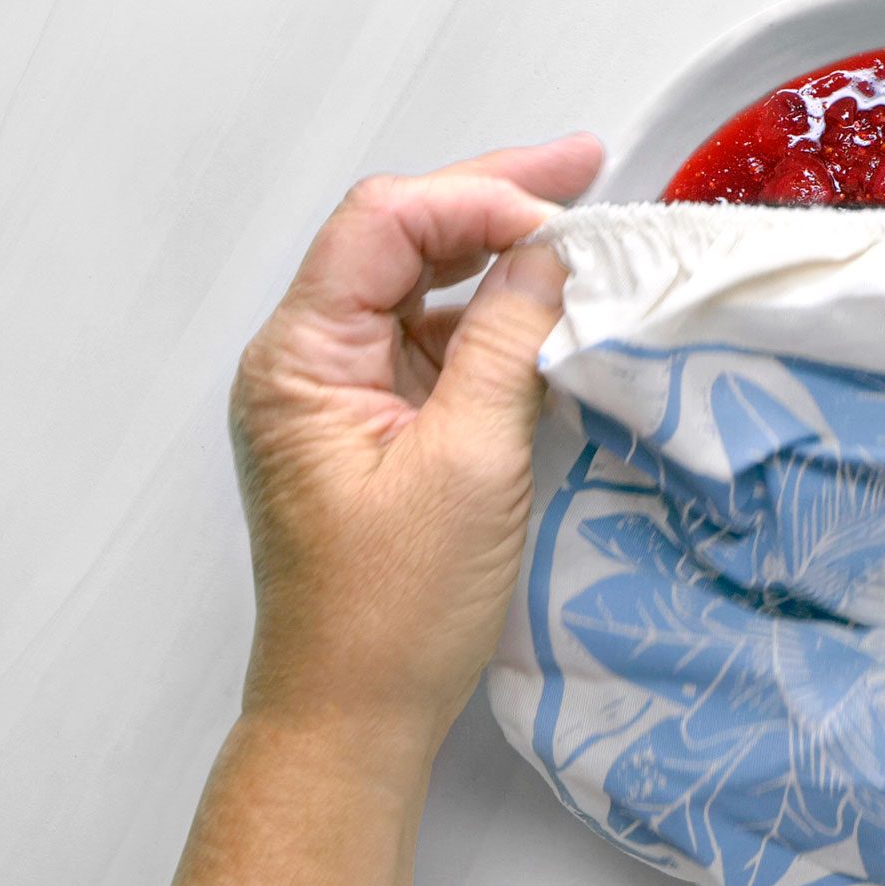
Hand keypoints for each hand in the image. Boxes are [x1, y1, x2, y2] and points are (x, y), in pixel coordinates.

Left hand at [229, 134, 602, 760]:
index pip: (383, 225)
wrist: (355, 715)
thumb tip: (549, 257)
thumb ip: (505, 344)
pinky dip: (496, 317)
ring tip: (581, 226)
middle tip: (584, 170)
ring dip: (499, 255)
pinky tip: (552, 308)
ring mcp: (344, 394)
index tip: (562, 221)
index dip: (475, 201)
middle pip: (399, 239)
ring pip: (421, 286)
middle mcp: (310, 363)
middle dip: (493, 200)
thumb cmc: (396, 610)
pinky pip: (436, 342)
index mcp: (301, 361)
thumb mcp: (470, 462)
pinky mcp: (380, 428)